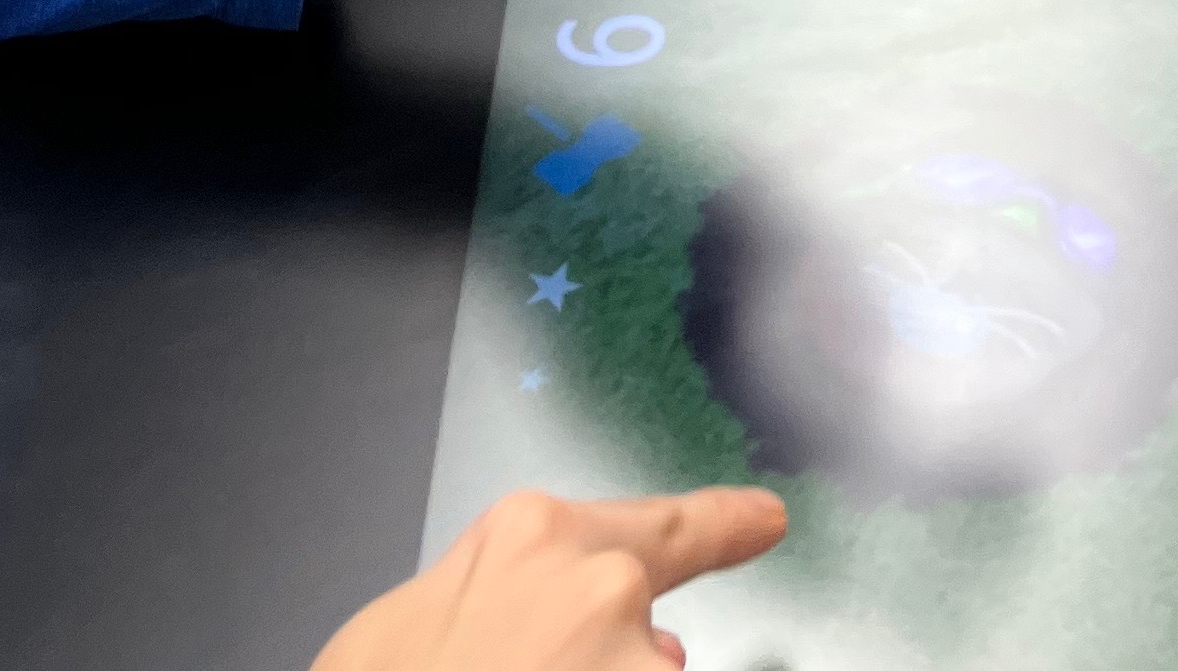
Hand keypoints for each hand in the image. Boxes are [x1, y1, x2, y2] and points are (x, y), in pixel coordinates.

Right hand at [309, 487, 787, 670]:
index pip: (662, 526)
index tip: (767, 520)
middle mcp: (603, 587)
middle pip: (642, 635)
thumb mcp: (410, 617)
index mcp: (535, 535)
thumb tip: (545, 623)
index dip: (724, 526)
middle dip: (604, 663)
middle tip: (522, 664)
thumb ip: (499, 592)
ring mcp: (635, 661)